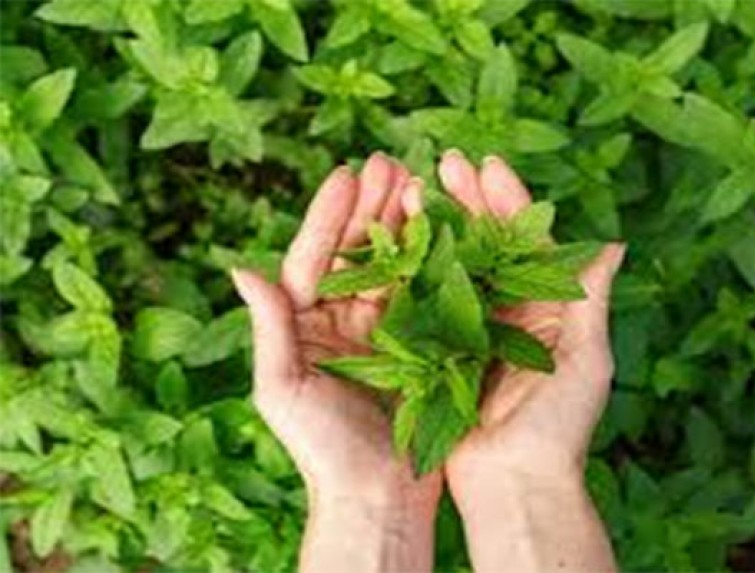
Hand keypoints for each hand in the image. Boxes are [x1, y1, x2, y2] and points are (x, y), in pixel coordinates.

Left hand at [231, 153, 439, 572]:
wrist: (377, 496)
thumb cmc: (322, 451)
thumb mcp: (284, 390)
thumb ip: (269, 329)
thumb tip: (241, 268)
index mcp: (305, 325)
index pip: (314, 257)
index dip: (329, 215)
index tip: (347, 172)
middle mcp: (342, 320)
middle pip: (356, 251)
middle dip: (372, 206)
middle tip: (391, 161)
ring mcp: (383, 330)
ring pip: (392, 264)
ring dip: (403, 223)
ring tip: (419, 180)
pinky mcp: (419, 344)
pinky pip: (423, 293)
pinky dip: (432, 259)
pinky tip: (444, 227)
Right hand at [438, 150, 622, 571]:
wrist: (514, 484)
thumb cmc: (559, 428)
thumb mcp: (586, 360)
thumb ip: (592, 300)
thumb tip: (616, 244)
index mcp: (547, 309)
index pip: (528, 242)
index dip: (509, 201)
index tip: (487, 163)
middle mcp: (509, 313)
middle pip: (487, 245)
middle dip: (468, 202)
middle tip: (444, 164)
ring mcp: (472, 331)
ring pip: (454, 267)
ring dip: (439, 227)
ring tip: (417, 189)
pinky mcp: (440, 352)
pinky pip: (427, 303)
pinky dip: (415, 272)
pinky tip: (398, 241)